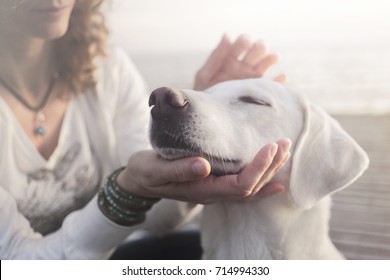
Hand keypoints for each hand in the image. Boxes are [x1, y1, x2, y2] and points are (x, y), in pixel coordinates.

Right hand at [117, 139, 290, 203]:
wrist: (140, 180)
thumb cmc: (146, 173)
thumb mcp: (156, 169)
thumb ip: (178, 170)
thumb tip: (203, 165)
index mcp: (203, 190)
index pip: (240, 185)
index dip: (258, 168)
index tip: (270, 147)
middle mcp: (213, 193)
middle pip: (251, 187)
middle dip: (270, 166)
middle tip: (283, 143)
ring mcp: (215, 190)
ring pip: (250, 187)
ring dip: (269, 170)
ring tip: (283, 151)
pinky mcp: (214, 183)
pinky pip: (243, 187)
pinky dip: (262, 182)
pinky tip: (275, 179)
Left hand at [194, 34, 285, 90]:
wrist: (210, 116)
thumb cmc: (204, 95)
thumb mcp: (205, 76)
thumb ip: (216, 56)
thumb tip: (227, 35)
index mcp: (230, 58)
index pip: (243, 42)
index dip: (245, 40)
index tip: (245, 44)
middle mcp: (244, 66)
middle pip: (258, 49)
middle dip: (260, 46)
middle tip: (257, 50)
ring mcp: (254, 78)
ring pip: (269, 62)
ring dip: (272, 58)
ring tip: (272, 59)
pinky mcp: (261, 91)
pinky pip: (275, 84)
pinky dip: (279, 80)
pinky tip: (280, 77)